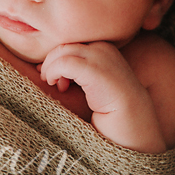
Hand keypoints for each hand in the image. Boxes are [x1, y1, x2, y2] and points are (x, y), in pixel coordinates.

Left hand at [39, 41, 165, 152]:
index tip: (54, 77)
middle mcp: (106, 48)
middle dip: (53, 61)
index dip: (57, 57)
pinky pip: (64, 62)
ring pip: (62, 50)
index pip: (72, 42)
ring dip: (51, 67)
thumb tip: (40, 64)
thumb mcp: (90, 87)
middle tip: (53, 83)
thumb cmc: (110, 115)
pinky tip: (59, 86)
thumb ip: (73, 71)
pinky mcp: (97, 71)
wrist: (134, 131)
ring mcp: (102, 57)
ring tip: (56, 86)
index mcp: (106, 49)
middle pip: (65, 44)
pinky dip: (54, 72)